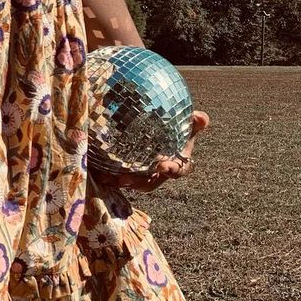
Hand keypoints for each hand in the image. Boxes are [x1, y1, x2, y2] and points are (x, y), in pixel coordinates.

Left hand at [95, 109, 209, 192]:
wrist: (157, 130)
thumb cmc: (176, 129)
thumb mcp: (186, 124)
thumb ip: (194, 122)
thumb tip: (202, 116)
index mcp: (177, 163)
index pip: (178, 170)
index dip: (172, 170)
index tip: (164, 165)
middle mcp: (159, 173)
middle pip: (150, 183)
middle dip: (139, 183)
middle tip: (126, 180)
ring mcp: (144, 175)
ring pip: (133, 182)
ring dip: (122, 182)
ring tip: (110, 179)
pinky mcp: (128, 172)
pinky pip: (119, 176)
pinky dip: (110, 176)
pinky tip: (98, 172)